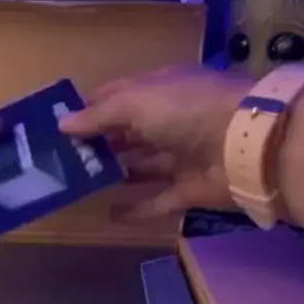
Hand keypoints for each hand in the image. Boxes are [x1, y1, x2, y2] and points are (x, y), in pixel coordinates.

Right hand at [61, 65, 250, 221]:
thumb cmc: (186, 110)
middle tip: (62, 158)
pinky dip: (135, 209)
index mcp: (160, 89)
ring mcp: (181, 156)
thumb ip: (99, 115)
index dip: (90, 108)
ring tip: (78, 183)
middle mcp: (171, 120)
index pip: (118, 95)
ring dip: (114, 172)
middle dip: (98, 143)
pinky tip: (109, 214)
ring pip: (141, 165)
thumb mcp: (136, 101)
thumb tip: (63, 124)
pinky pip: (157, 201)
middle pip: (128, 132)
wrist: (243, 146)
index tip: (59, 125)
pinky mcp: (189, 190)